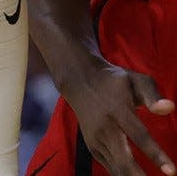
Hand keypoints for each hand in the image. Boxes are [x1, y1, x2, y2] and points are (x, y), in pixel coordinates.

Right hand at [62, 59, 174, 174]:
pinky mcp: (92, 146)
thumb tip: (169, 108)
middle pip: (123, 160)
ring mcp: (96, 139)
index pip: (138, 135)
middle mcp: (104, 127)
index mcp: (117, 110)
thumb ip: (152, 94)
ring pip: (116, 169)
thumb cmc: (113, 81)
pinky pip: (110, 168)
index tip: (172, 172)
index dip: (156, 155)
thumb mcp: (134, 79)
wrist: (79, 81)